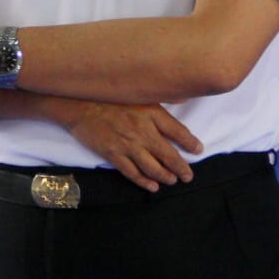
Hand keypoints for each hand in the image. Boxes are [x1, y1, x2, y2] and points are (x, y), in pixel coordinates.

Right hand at [63, 101, 202, 190]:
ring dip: (166, 177)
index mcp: (152, 113)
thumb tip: (184, 98)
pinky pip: (132, 173)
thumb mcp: (139, 92)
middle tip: (189, 176)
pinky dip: (144, 182)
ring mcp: (128, 145)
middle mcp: (143, 131)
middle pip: (169, 155)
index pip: (178, 131)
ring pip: (153, 168)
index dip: (191, 143)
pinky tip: (152, 186)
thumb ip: (161, 98)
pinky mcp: (114, 155)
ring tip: (173, 180)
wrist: (80, 104)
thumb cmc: (110, 96)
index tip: (198, 150)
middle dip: (182, 168)